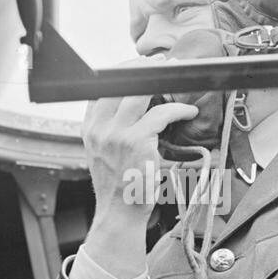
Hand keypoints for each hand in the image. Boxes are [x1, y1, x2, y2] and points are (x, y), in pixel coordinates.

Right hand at [77, 63, 197, 278]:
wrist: (119, 214)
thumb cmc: (119, 185)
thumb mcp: (103, 153)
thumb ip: (110, 128)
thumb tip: (135, 102)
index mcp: (89, 128)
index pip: (100, 87)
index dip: (122, 71)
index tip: (140, 65)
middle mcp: (99, 128)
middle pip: (118, 82)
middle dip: (142, 67)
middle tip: (161, 64)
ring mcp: (117, 135)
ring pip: (139, 92)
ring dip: (161, 81)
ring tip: (176, 80)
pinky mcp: (137, 143)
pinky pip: (161, 114)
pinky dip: (178, 109)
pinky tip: (187, 111)